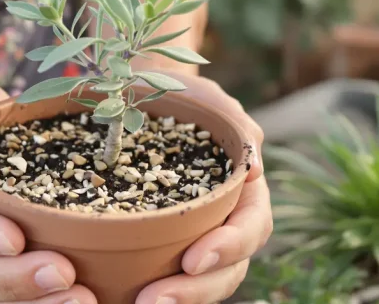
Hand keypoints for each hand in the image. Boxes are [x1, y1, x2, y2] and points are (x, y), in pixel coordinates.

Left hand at [136, 72, 271, 303]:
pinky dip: (152, 286)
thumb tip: (256, 169)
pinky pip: (166, 272)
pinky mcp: (165, 241)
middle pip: (228, 268)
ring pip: (201, 281)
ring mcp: (197, 234)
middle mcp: (226, 219)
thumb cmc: (183, 94)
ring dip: (177, 298)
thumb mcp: (208, 98)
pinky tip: (122, 296)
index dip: (230, 247)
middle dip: (197, 290)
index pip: (252, 227)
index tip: (194, 260)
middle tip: (155, 301)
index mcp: (245, 190)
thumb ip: (235, 124)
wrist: (146, 95)